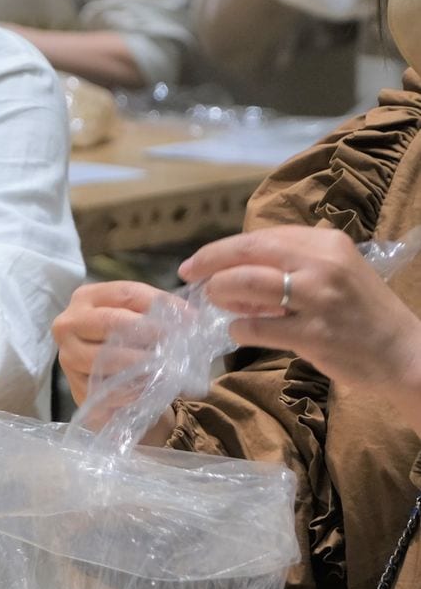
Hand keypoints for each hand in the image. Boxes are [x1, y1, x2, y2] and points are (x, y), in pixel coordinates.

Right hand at [51, 279, 178, 441]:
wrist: (105, 380)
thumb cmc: (124, 342)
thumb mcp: (137, 317)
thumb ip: (158, 310)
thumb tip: (189, 316)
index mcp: (86, 298)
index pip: (125, 293)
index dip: (159, 303)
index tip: (189, 317)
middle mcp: (68, 324)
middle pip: (111, 322)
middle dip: (149, 332)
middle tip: (176, 341)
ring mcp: (68, 358)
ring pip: (105, 358)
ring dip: (140, 363)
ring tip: (165, 366)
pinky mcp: (75, 388)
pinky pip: (105, 389)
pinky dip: (130, 390)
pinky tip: (149, 389)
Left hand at [179, 226, 420, 395]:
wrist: (401, 351)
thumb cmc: (360, 313)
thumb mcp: (333, 273)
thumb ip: (291, 266)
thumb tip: (237, 270)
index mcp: (326, 243)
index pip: (261, 237)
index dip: (223, 248)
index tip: (200, 260)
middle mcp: (322, 264)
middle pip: (248, 252)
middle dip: (210, 261)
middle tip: (188, 273)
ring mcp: (317, 299)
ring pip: (247, 284)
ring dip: (221, 293)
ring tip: (214, 301)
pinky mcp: (312, 334)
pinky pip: (255, 328)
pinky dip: (238, 329)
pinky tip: (238, 331)